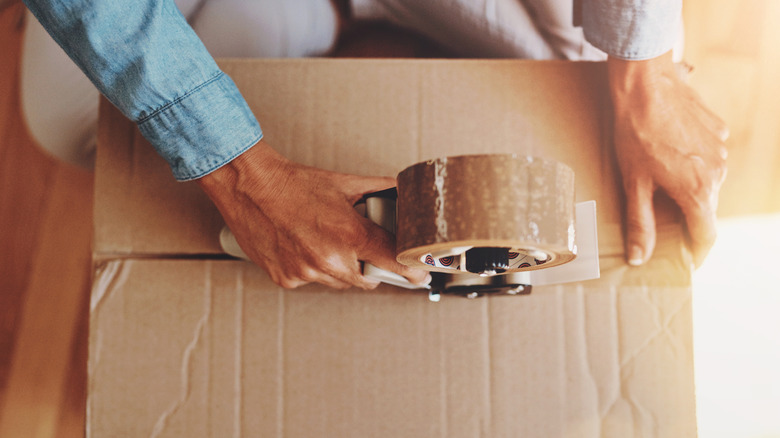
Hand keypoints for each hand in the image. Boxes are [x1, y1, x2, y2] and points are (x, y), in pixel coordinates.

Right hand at [197, 139, 429, 288]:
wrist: (249, 186)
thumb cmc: (294, 183)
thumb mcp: (345, 184)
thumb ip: (381, 190)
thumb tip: (405, 193)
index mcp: (349, 234)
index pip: (395, 263)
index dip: (412, 270)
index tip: (421, 273)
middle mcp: (329, 258)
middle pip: (368, 279)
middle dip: (370, 265)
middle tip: (361, 245)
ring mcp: (307, 272)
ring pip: (339, 282)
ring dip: (340, 267)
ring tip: (325, 239)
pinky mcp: (287, 279)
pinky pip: (312, 281)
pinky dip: (313, 268)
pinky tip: (304, 245)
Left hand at [608, 51, 728, 267]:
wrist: (645, 85)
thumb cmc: (635, 135)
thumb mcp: (633, 183)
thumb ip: (640, 222)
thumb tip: (639, 257)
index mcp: (699, 190)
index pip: (706, 235)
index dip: (695, 253)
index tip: (686, 261)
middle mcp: (719, 171)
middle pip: (707, 208)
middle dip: (688, 219)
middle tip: (663, 223)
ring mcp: (721, 149)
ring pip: (709, 182)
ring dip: (690, 188)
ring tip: (660, 182)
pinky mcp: (718, 130)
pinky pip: (708, 157)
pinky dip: (693, 163)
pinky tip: (668, 154)